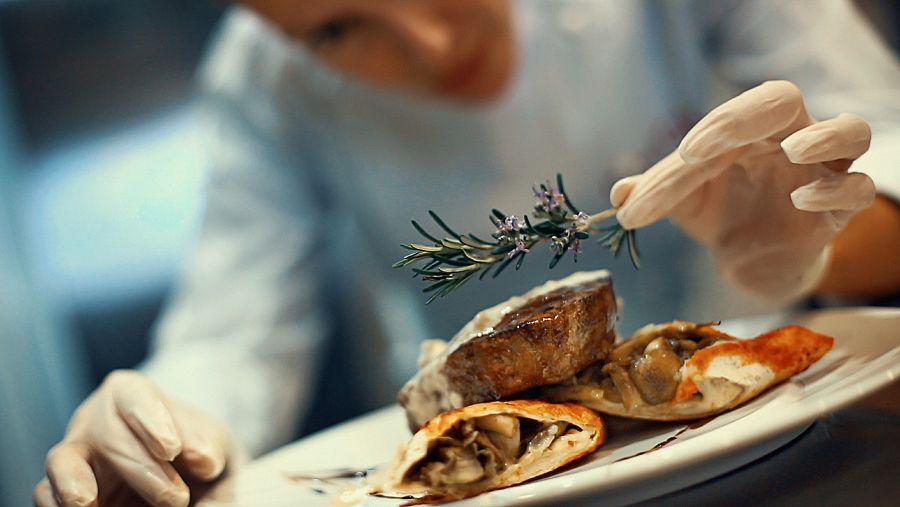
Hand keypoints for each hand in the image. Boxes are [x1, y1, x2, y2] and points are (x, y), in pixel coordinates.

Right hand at [34, 370, 232, 506]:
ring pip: (62, 462)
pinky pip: (46, 494)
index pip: (133, 396)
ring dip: (74, 484)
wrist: (190, 488)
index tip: (172, 449)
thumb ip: (209, 449)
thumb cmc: (198, 457)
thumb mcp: (214, 447)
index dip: (149, 420)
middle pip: (107, 435)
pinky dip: (58, 504)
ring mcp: (74, 456)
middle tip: (177, 499)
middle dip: (142, 469)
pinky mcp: (61, 491)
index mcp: (132, 394)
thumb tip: (202, 460)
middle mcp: (96, 420)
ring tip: (86, 504)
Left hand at [611, 81, 875, 300]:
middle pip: (785, 101)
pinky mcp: (838, 212)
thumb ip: (654, 193)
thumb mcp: (682, 204)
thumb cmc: (719, 214)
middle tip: (699, 150)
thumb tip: (617, 193)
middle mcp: (790, 139)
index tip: (682, 157)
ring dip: (824, 136)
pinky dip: (836, 191)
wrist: (749, 262)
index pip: (736, 112)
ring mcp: (821, 172)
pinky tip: (801, 200)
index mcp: (749, 130)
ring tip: (791, 150)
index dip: (713, 126)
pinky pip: (858, 190)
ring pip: (852, 132)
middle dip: (745, 116)